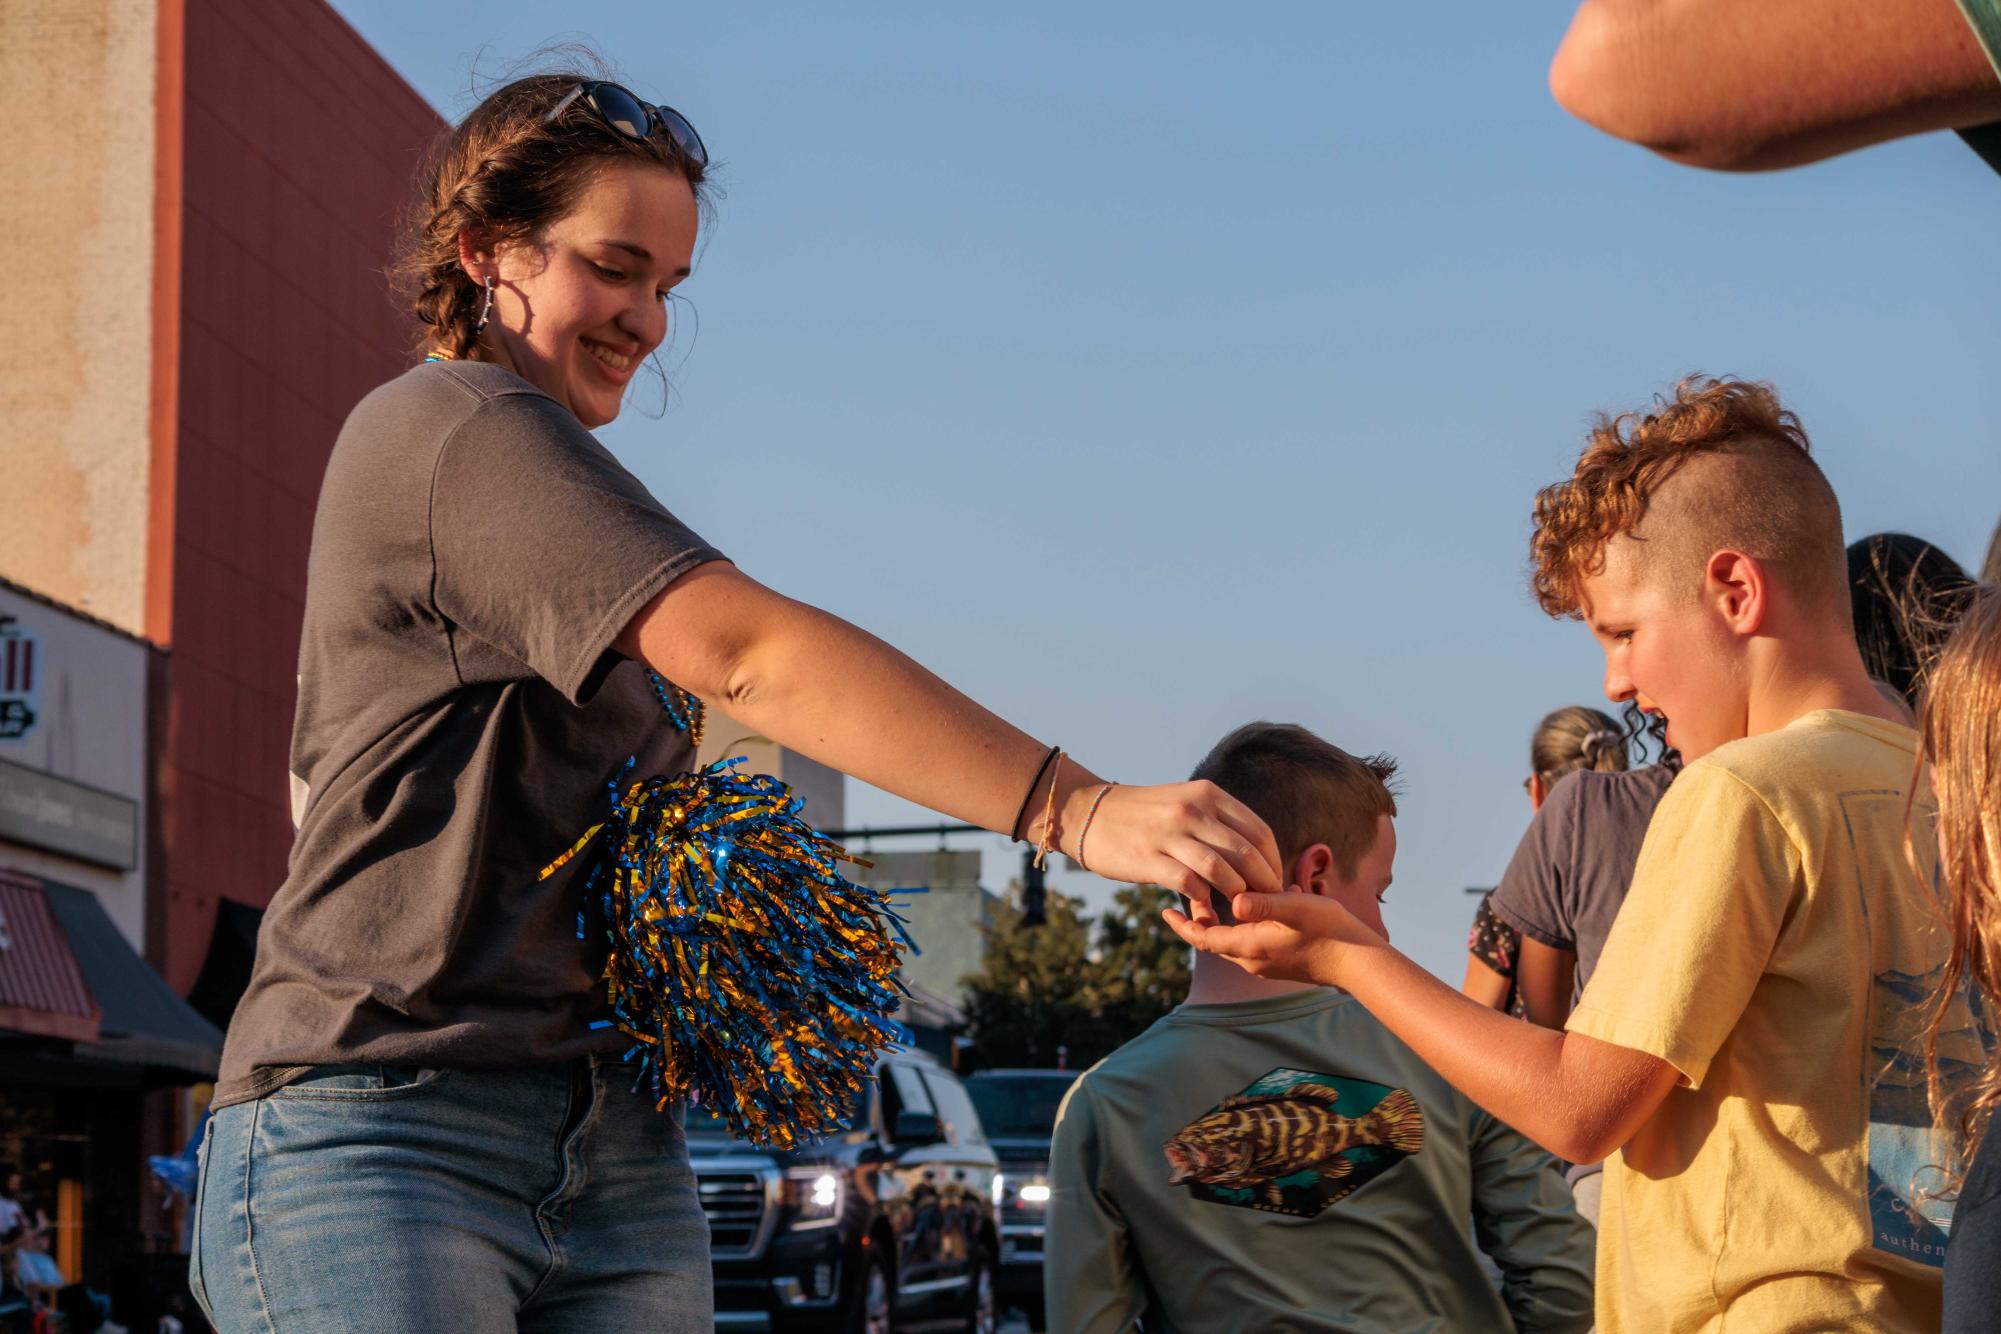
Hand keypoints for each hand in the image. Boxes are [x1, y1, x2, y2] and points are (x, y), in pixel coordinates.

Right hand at [1062, 780, 1283, 901]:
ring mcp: (1170, 834)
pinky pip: (1190, 884)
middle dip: (1263, 884)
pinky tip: (1203, 909)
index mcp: (1207, 795)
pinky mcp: (1149, 858)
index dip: (1272, 862)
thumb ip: (1217, 823)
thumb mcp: (1184, 802)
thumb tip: (1251, 857)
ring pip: (1222, 870)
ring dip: (1236, 895)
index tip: (1273, 883)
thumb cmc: (1144, 815)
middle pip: (1246, 853)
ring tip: (1238, 909)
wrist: (1089, 813)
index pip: (1258, 832)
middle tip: (1265, 904)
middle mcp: (1192, 810)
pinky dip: (1202, 900)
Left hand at [1161, 890, 1383, 984]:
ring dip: (1221, 919)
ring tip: (1217, 893)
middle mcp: (1252, 959)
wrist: (1357, 961)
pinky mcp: (1280, 960)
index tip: (1164, 910)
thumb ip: (1265, 905)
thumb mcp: (1295, 909)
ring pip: (1232, 940)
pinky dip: (1242, 923)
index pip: (1203, 938)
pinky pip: (1250, 941)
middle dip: (1198, 918)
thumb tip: (1234, 901)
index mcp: (1249, 947)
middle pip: (1213, 939)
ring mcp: (1266, 962)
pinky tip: (1256, 901)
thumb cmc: (1329, 930)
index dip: (1182, 924)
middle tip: (1190, 892)